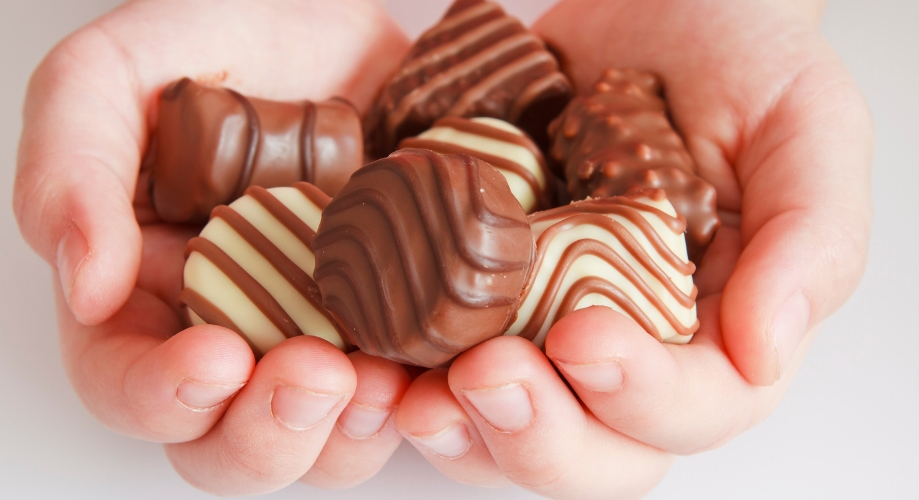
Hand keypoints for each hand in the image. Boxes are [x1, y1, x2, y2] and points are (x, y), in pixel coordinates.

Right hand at [13, 0, 413, 493]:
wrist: (343, 23)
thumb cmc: (227, 39)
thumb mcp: (116, 73)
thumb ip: (72, 166)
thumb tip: (84, 284)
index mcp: (146, 293)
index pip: (126, 384)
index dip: (161, 396)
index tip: (215, 360)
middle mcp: (232, 332)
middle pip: (229, 444)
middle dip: (270, 431)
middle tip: (318, 373)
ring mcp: (321, 335)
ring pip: (324, 444)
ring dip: (352, 433)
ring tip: (384, 380)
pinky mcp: (397, 322)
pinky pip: (412, 394)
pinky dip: (426, 397)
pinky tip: (445, 365)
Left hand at [394, 0, 871, 496]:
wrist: (647, 12)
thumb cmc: (739, 64)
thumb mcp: (804, 129)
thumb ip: (810, 239)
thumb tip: (769, 350)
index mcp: (720, 333)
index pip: (696, 407)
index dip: (641, 396)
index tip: (584, 337)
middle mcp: (632, 351)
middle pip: (596, 453)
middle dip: (539, 434)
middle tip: (488, 375)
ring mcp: (547, 330)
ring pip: (508, 433)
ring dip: (462, 431)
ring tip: (417, 392)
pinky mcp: (480, 298)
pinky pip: (440, 366)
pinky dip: (407, 376)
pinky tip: (379, 361)